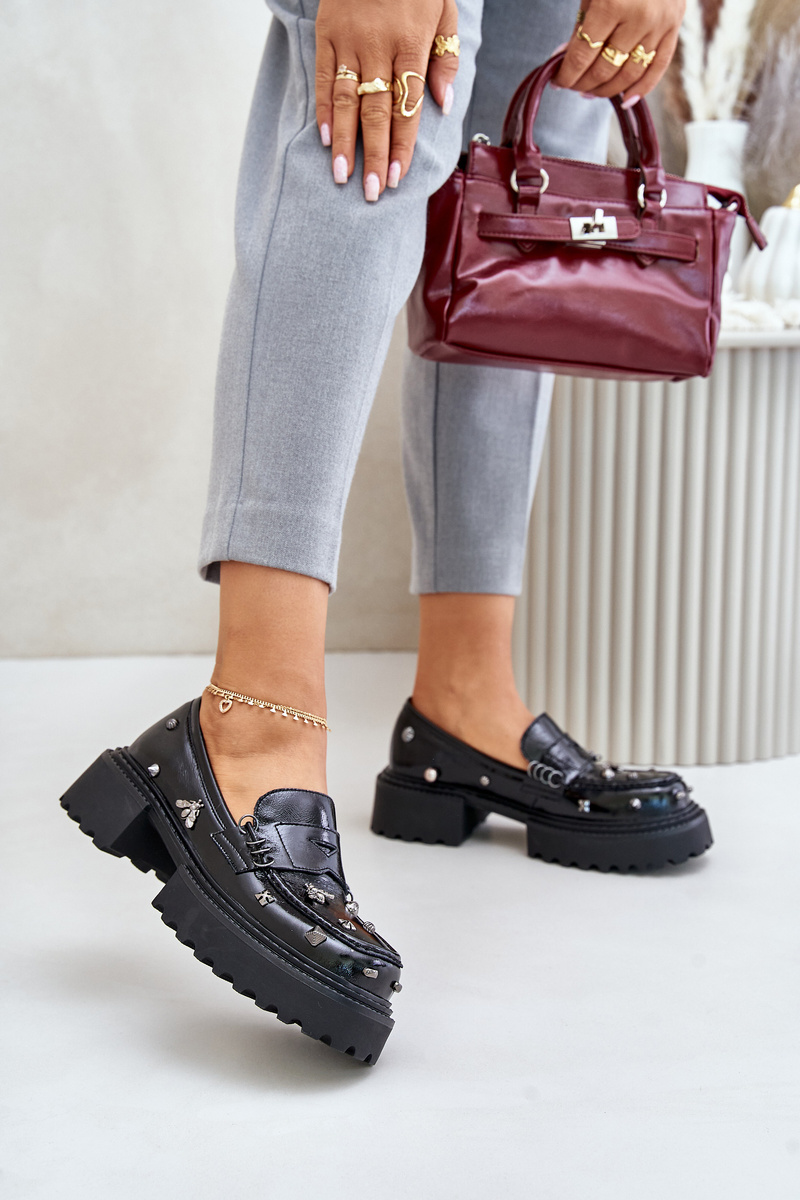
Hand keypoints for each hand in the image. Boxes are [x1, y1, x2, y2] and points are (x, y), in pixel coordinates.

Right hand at [315, 0, 458, 200]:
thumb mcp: (444, 9)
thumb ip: (446, 56)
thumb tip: (443, 103)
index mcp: (412, 43)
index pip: (407, 106)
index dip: (402, 145)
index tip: (396, 178)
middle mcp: (379, 46)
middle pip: (377, 112)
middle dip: (374, 155)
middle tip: (371, 193)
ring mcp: (350, 40)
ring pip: (348, 101)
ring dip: (345, 143)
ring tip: (342, 177)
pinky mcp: (327, 33)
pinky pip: (324, 78)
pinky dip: (324, 110)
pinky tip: (326, 140)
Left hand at [555, 0, 684, 105]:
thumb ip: (580, 27)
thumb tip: (563, 62)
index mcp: (611, 4)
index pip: (583, 55)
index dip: (567, 74)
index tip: (557, 81)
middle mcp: (638, 18)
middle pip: (605, 69)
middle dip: (583, 83)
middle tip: (572, 86)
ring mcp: (659, 25)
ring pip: (629, 75)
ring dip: (606, 90)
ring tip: (591, 92)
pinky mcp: (675, 27)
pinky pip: (658, 68)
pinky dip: (641, 89)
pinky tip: (624, 100)